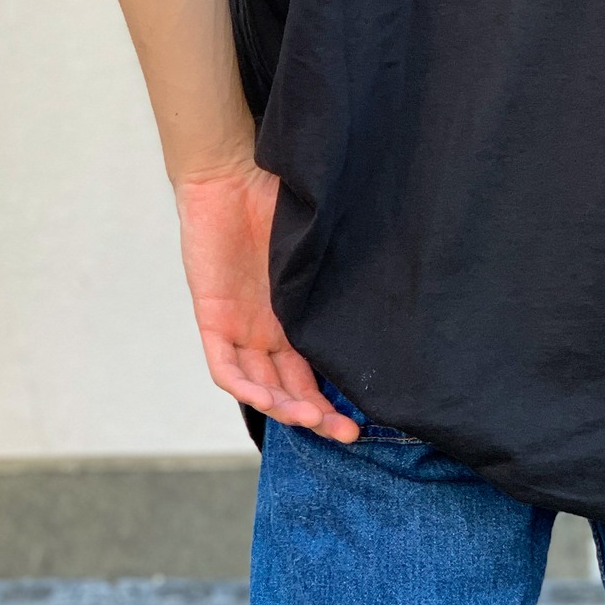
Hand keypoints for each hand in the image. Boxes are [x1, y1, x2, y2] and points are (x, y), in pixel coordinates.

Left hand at [176, 161, 360, 441]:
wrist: (231, 170)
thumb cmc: (278, 194)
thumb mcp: (318, 242)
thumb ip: (340, 271)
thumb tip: (391, 284)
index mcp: (291, 314)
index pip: (310, 370)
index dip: (333, 397)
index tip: (365, 415)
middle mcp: (266, 327)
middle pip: (289, 387)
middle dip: (318, 416)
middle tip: (349, 434)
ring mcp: (239, 325)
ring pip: (260, 385)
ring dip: (287, 408)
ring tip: (317, 422)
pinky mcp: (213, 316)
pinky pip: (225, 367)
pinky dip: (247, 388)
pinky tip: (270, 402)